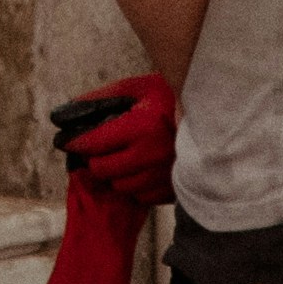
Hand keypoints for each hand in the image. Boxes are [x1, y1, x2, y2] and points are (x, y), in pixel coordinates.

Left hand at [52, 73, 176, 209]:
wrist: (215, 114)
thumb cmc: (173, 97)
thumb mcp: (139, 87)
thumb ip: (104, 97)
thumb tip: (69, 109)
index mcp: (140, 126)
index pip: (93, 143)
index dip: (75, 143)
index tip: (67, 141)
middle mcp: (150, 154)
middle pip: (102, 170)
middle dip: (95, 160)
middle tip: (98, 151)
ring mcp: (163, 174)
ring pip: (121, 186)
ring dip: (116, 175)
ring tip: (122, 160)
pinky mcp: (174, 187)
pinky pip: (142, 196)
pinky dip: (137, 186)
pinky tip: (141, 171)